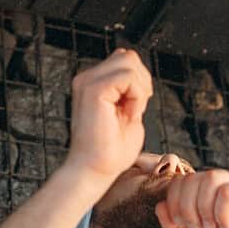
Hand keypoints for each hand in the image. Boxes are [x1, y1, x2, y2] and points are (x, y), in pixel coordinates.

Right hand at [64, 49, 153, 180]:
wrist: (95, 171)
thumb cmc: (111, 150)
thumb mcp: (128, 111)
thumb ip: (131, 90)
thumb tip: (140, 74)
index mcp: (93, 83)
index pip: (124, 60)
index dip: (139, 81)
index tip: (135, 107)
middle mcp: (87, 78)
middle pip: (128, 56)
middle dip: (142, 81)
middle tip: (134, 110)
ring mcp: (87, 82)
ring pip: (129, 61)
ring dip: (139, 89)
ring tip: (129, 112)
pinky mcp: (93, 90)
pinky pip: (128, 76)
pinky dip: (137, 95)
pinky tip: (128, 113)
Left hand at [154, 169, 228, 227]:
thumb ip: (173, 226)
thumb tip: (160, 205)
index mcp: (204, 191)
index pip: (179, 181)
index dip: (174, 203)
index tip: (184, 226)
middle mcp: (220, 182)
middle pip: (191, 179)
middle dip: (187, 208)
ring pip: (210, 179)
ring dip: (204, 208)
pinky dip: (222, 213)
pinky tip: (227, 227)